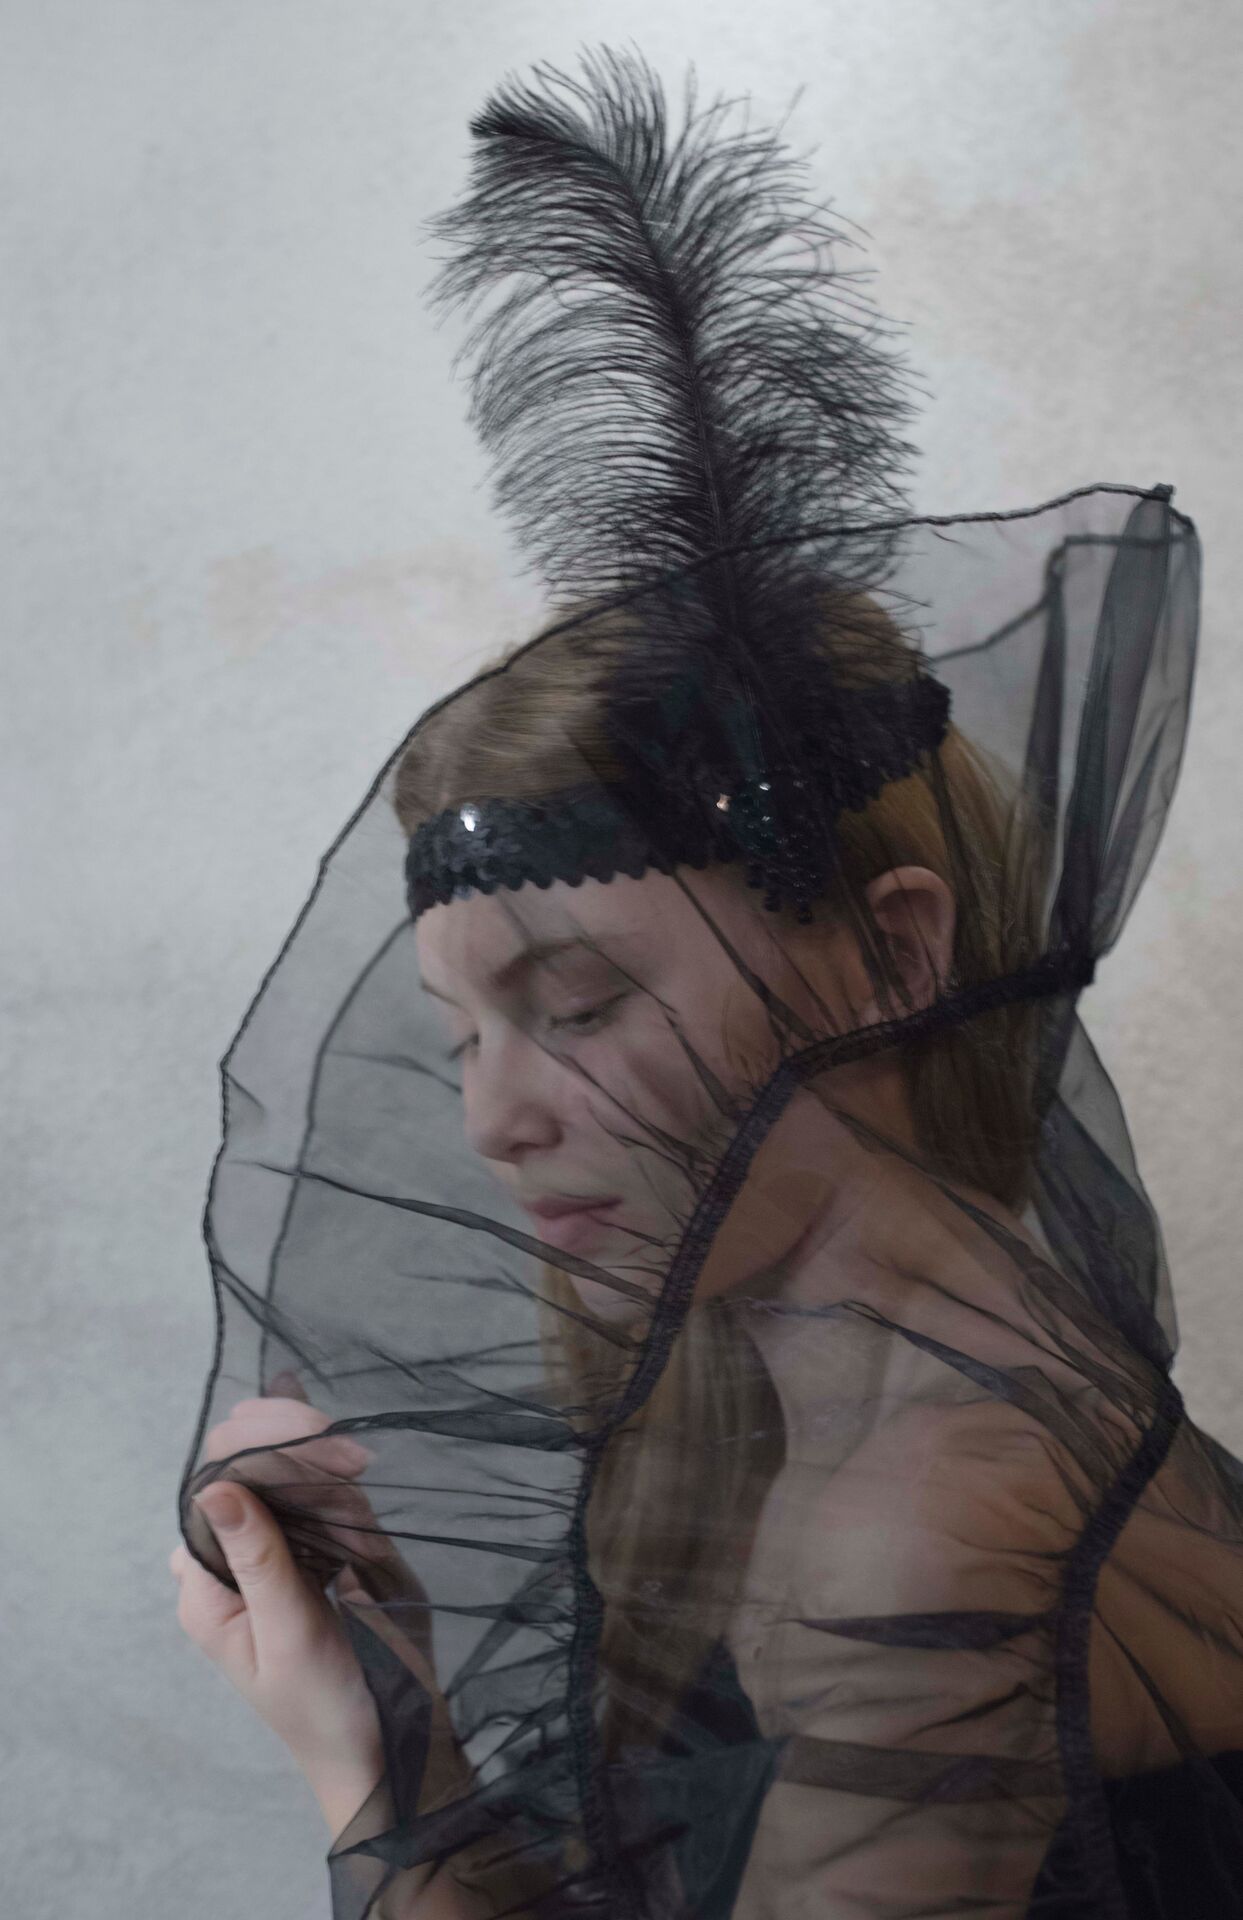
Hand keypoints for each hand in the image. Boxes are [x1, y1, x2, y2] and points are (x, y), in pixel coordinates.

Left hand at [172, 1393, 389, 1835]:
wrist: (382, 1748)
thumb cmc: (325, 1708)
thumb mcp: (288, 1636)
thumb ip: (258, 1559)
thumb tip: (215, 1487)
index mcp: (209, 1589)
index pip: (211, 1489)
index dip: (253, 1448)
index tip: (313, 1439)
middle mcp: (236, 1564)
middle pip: (242, 1468)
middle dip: (290, 1440)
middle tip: (349, 1453)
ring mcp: (280, 1555)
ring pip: (285, 1473)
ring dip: (321, 1455)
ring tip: (358, 1462)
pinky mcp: (322, 1553)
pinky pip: (321, 1496)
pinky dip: (338, 1477)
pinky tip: (357, 1467)